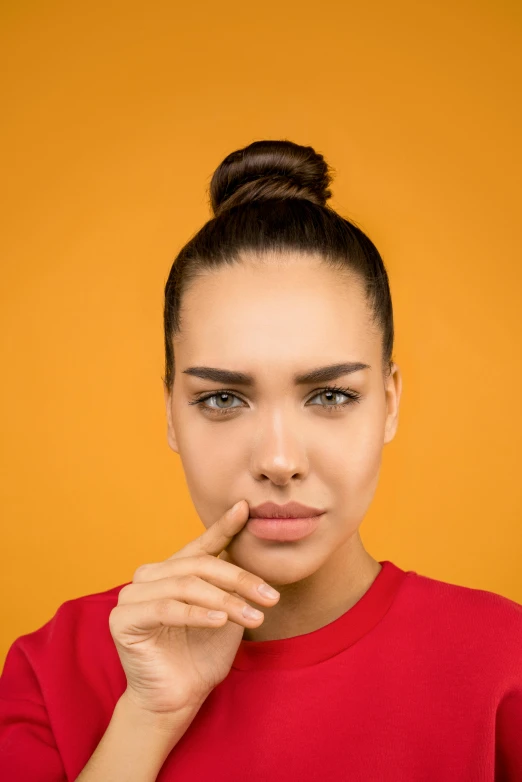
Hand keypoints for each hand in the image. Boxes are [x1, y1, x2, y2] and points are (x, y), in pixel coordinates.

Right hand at [109, 500, 279, 715]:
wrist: (178, 701)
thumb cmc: (202, 657)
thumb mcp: (226, 613)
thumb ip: (232, 583)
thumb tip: (255, 547)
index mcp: (171, 570)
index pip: (201, 545)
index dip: (224, 527)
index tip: (245, 509)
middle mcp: (149, 577)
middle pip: (198, 565)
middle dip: (238, 579)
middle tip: (270, 596)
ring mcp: (131, 596)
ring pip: (186, 586)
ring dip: (225, 600)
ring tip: (254, 616)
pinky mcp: (123, 619)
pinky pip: (167, 610)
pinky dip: (198, 614)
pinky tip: (222, 621)